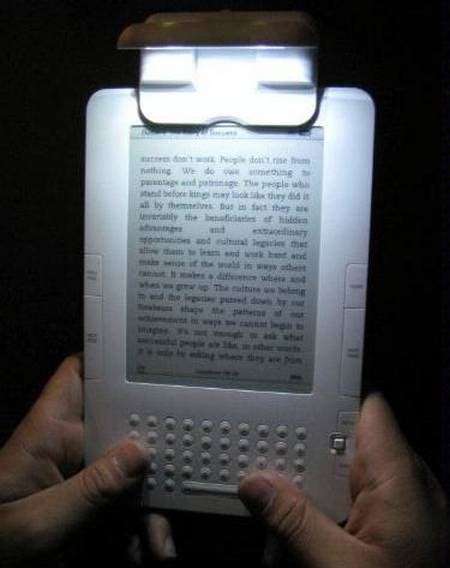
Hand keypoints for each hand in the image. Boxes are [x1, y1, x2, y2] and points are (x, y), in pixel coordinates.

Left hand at [0, 355, 175, 565]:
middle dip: (152, 448)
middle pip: (121, 423)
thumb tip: (140, 452)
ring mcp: (84, 474)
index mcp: (50, 429)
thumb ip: (89, 489)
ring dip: (151, 503)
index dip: (113, 360)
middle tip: (181, 467)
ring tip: (161, 542)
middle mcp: (72, 444)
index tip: (155, 362)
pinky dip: (141, 526)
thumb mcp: (38, 521)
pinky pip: (126, 503)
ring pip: (131, 469)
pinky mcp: (91, 503)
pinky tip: (149, 549)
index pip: (79, 374)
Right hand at [239, 394, 447, 566]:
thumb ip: (294, 521)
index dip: (329, 399)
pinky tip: (293, 535)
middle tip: (262, 466)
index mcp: (400, 481)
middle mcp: (401, 486)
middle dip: (303, 456)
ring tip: (271, 507)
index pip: (367, 413)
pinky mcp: (384, 529)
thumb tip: (253, 482)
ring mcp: (394, 508)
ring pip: (339, 476)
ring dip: (305, 490)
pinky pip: (344, 504)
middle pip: (345, 444)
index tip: (287, 398)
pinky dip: (317, 513)